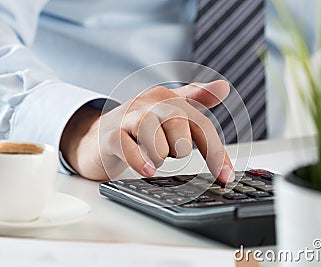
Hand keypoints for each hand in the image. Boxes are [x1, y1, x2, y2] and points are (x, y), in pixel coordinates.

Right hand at [60, 80, 234, 182]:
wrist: (95, 136)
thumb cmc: (136, 127)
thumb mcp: (167, 110)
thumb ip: (195, 98)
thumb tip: (224, 87)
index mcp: (166, 97)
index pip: (200, 125)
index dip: (216, 153)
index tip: (226, 178)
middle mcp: (148, 103)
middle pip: (181, 131)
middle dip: (177, 150)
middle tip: (163, 150)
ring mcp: (128, 118)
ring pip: (159, 142)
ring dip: (158, 157)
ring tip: (147, 154)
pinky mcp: (110, 136)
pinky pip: (131, 149)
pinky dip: (141, 162)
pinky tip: (145, 169)